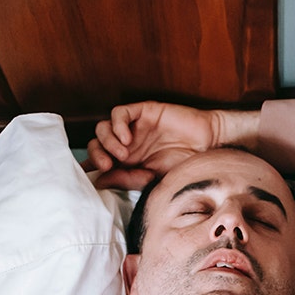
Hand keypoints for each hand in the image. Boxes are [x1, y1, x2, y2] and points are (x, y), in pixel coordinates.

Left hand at [86, 101, 259, 187]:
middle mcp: (126, 145)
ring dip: (108, 143)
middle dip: (97, 155)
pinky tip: (127, 139)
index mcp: (127, 163)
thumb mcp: (152, 180)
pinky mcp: (142, 112)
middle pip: (96, 144)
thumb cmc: (184, 167)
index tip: (86, 178)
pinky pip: (119, 114)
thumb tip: (98, 182)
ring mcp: (133, 128)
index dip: (89, 167)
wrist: (208, 149)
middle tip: (108, 166)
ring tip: (124, 155)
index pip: (99, 162)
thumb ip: (126, 179)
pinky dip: (117, 126)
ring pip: (103, 128)